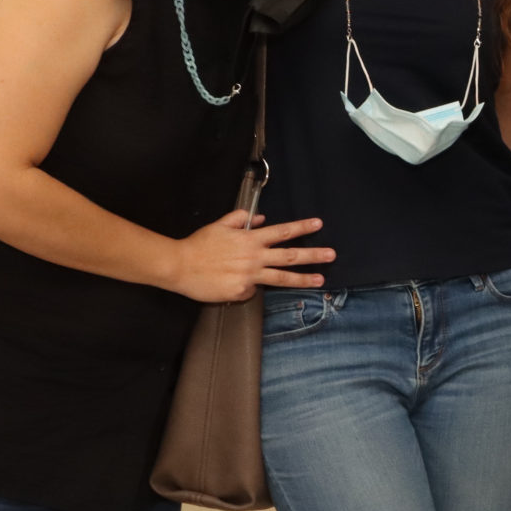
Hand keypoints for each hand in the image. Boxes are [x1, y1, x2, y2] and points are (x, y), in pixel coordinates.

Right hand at [168, 212, 330, 302]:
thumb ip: (240, 219)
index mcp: (250, 239)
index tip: (318, 224)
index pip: (282, 232)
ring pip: (282, 278)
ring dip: (304, 279)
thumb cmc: (198, 245)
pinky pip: (252, 290)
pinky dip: (248, 287)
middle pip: (290, 256)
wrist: (178, 265)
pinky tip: (232, 283)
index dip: (302, 227)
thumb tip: (261, 219)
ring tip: (321, 280)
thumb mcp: (220, 226)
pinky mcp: (241, 291)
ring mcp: (249, 276)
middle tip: (332, 254)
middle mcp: (254, 257)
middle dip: (313, 254)